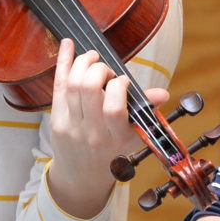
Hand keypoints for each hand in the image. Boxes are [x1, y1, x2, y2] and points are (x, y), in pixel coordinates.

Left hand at [45, 38, 168, 217]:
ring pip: (72, 84)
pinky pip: (58, 86)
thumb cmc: (112, 152)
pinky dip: (63, 62)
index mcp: (115, 136)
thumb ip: (146, 111)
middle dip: (98, 69)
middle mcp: (91, 132)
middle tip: (105, 69)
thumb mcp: (134, 136)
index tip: (123, 81)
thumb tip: (163, 93)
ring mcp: (71, 126)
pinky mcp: (56, 120)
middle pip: (88, 89)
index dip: (119, 85)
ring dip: (83, 63)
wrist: (82, 176)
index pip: (114, 107)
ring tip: (92, 58)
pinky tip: (68, 45)